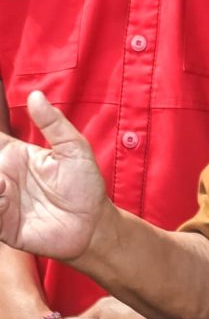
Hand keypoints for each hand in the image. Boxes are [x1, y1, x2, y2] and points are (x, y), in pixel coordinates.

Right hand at [0, 92, 106, 260]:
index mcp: (15, 154)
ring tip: (2, 183)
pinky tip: (1, 194)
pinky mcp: (0, 223)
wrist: (91, 223)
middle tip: (1, 173)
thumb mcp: (73, 147)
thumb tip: (35, 95)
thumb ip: (52, 123)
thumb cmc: (85, 183)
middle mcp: (2, 176)